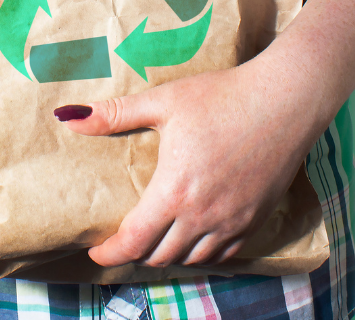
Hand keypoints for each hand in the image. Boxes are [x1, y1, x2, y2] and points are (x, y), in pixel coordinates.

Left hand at [56, 51, 328, 267]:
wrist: (285, 99)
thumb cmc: (222, 96)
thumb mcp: (164, 101)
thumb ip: (114, 114)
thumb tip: (68, 117)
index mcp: (174, 192)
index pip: (133, 242)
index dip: (110, 252)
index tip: (96, 249)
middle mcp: (202, 216)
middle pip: (160, 256)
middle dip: (136, 253)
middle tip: (124, 239)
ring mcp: (233, 222)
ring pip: (191, 259)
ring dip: (168, 255)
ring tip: (156, 238)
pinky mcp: (256, 219)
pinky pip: (224, 253)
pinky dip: (202, 252)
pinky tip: (195, 237)